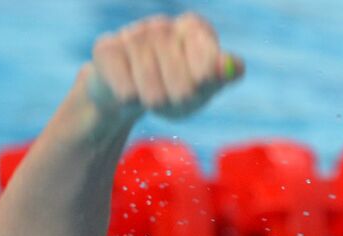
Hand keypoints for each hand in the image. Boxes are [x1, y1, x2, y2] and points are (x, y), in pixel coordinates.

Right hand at [86, 13, 242, 120]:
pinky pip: (126, 91)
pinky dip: (130, 101)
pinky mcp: (107, 48)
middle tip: (173, 97)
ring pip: (152, 91)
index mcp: (194, 28)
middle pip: (181, 82)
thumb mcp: (201, 88)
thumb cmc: (172, 88)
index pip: (207, 63)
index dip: (203, 84)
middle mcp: (164, 25)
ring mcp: (134, 33)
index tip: (199, 87)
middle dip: (178, 101)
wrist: (128, 91)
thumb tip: (236, 67)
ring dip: (154, 104)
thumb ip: (221, 77)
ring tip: (152, 96)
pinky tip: (129, 90)